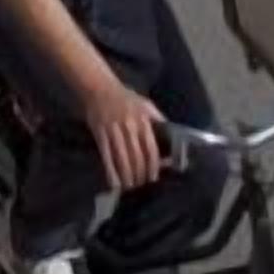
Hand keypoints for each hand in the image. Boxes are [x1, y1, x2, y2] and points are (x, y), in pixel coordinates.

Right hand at [91, 85, 171, 199]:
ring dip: (127, 177)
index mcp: (142, 120)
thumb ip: (158, 120)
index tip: (154, 179)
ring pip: (122, 159)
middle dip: (140, 175)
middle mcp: (129, 126)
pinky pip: (106, 156)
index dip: (153, 166)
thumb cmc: (125, 97)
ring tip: (130, 188)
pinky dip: (110, 172)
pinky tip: (114, 183)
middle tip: (141, 187)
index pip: (151, 148)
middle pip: (137, 157)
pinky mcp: (100, 133)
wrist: (98, 86)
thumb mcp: (145, 104)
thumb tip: (174, 137)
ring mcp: (113, 130)